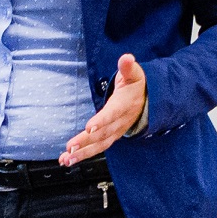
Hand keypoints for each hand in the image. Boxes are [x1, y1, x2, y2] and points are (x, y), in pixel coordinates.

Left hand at [58, 55, 147, 169]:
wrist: (150, 102)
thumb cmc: (137, 86)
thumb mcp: (135, 74)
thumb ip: (128, 67)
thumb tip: (127, 58)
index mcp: (123, 105)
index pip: (112, 114)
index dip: (101, 121)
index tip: (88, 127)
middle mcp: (119, 122)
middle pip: (102, 133)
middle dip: (85, 141)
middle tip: (70, 148)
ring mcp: (115, 131)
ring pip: (99, 144)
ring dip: (82, 153)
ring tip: (66, 159)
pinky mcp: (111, 137)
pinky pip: (97, 148)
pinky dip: (83, 155)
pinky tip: (69, 159)